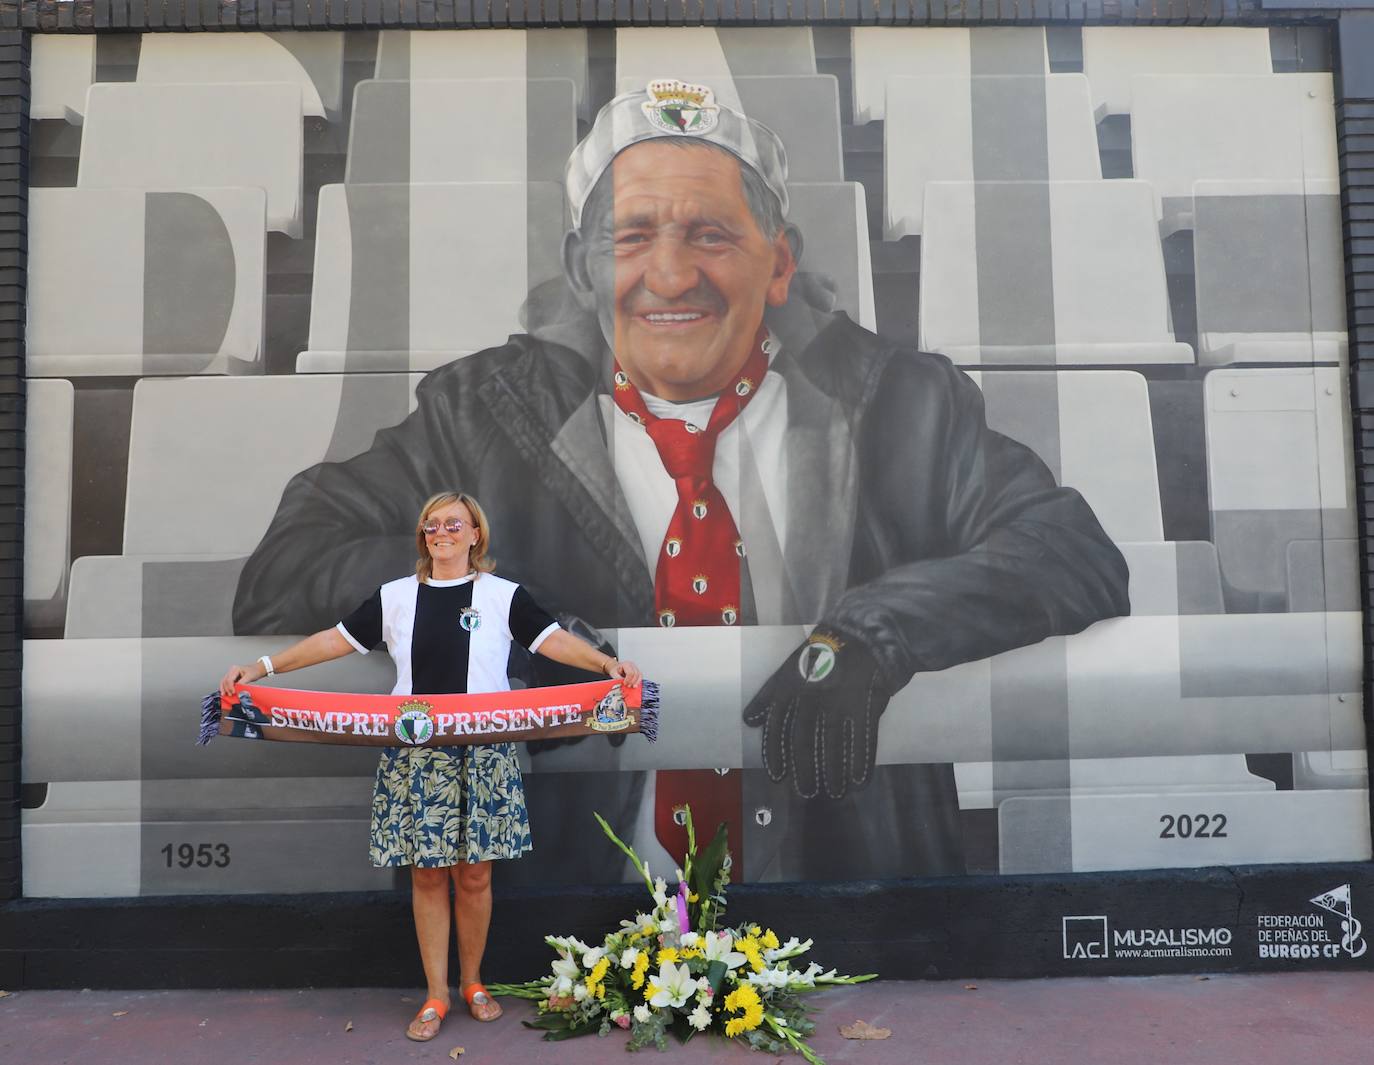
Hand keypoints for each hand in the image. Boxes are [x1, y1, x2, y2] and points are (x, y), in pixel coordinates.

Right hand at [218, 662, 262, 699]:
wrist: (257, 670)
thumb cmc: (254, 671)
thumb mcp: (249, 677)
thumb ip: (243, 683)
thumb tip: (237, 690)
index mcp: (235, 669)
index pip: (229, 679)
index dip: (230, 687)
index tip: (233, 692)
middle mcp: (231, 670)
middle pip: (225, 680)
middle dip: (227, 688)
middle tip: (230, 695)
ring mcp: (230, 674)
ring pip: (223, 682)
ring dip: (224, 689)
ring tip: (225, 695)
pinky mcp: (231, 678)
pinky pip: (226, 683)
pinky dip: (225, 688)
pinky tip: (225, 693)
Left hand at [607, 658, 641, 686]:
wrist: (615, 668)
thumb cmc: (615, 670)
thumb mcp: (614, 674)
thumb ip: (619, 679)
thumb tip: (622, 684)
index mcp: (626, 664)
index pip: (630, 673)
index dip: (628, 680)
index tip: (624, 683)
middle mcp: (632, 665)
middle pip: (636, 674)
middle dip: (632, 681)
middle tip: (628, 686)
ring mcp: (635, 667)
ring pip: (640, 675)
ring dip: (636, 682)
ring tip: (632, 686)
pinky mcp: (637, 671)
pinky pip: (640, 676)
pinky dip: (638, 681)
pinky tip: (635, 685)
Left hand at [742, 631, 890, 799]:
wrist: (862, 635)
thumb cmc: (822, 657)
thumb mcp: (790, 668)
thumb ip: (769, 695)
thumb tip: (749, 720)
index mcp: (791, 685)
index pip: (777, 725)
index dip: (775, 753)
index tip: (777, 777)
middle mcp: (812, 694)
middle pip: (804, 740)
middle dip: (804, 770)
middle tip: (807, 793)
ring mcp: (840, 699)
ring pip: (833, 744)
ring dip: (833, 773)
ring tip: (836, 793)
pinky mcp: (866, 702)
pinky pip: (863, 738)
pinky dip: (861, 761)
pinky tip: (860, 780)